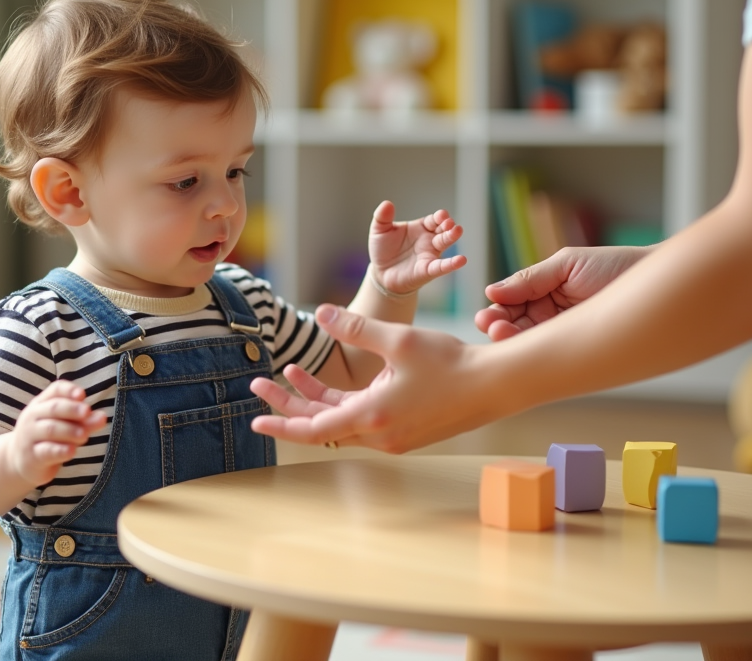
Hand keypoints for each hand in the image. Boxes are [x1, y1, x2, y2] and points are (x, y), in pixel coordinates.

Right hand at [6, 380, 106, 487]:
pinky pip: (46, 451)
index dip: (69, 390)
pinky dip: (60, 450)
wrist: (19, 463)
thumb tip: (103, 417)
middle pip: (53, 408)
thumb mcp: (65, 426)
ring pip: (50, 429)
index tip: (82, 395)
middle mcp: (33, 417)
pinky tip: (72, 451)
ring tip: (85, 435)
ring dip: (69, 430)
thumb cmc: (48, 439)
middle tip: (87, 412)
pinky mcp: (32, 456)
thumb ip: (85, 421)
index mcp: (42, 403)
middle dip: (72, 409)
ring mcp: (30, 436)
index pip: (55, 390)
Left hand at [250, 305, 495, 453]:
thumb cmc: (451, 362)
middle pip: (321, 426)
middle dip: (289, 405)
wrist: (496, 385)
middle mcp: (380, 434)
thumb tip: (320, 314)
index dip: (282, 423)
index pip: (314, 429)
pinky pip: (361, 420)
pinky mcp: (404, 431)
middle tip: (259, 385)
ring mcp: (393, 437)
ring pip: (341, 421)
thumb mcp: (399, 339)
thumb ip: (356, 327)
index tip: (255, 418)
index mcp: (374, 416)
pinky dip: (341, 402)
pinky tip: (333, 380)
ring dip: (316, 399)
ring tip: (292, 373)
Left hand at [368, 200, 465, 295]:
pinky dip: (452, 264)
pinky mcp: (427, 270)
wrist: (381, 273)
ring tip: (457, 231)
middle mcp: (429, 240)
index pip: (434, 219)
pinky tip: (461, 260)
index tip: (442, 215)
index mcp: (421, 228)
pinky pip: (441, 267)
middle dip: (448, 225)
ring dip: (451, 237)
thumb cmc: (383, 250)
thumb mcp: (379, 231)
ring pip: (444, 244)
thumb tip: (387, 203)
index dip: (439, 217)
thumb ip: (382, 217)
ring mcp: (430, 255)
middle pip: (443, 230)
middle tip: (449, 222)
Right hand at [475, 245, 652, 340]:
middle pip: (511, 325)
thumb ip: (531, 278)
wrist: (657, 283)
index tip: (487, 317)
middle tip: (494, 329)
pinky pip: (550, 354)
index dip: (496, 312)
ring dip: (511, 342)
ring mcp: (560, 332)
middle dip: (498, 328)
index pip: (508, 304)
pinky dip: (534, 355)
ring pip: (527, 343)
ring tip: (504, 337)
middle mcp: (547, 313)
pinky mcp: (576, 348)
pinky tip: (524, 354)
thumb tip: (492, 291)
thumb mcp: (568, 264)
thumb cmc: (615, 266)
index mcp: (541, 290)